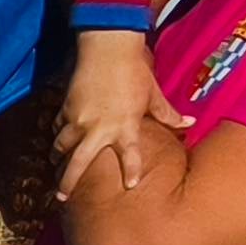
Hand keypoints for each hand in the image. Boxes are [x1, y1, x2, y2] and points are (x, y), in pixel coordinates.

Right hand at [53, 29, 192, 199]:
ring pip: (62, 146)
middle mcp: (98, 128)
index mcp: (125, 126)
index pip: (130, 156)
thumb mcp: (153, 94)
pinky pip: (59, 127)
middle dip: (68, 182)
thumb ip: (168, 114)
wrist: (107, 46)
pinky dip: (57, 134)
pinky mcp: (66, 107)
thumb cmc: (134, 71)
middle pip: (79, 162)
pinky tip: (57, 140)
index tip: (130, 186)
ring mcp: (79, 119)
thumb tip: (191, 123)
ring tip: (54, 166)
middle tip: (60, 197)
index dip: (130, 172)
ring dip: (58, 158)